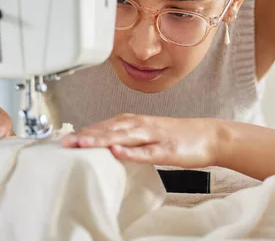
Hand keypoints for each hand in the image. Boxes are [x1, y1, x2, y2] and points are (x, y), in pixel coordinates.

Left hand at [61, 114, 219, 167]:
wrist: (210, 136)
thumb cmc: (178, 136)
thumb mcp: (148, 134)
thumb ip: (128, 137)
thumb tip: (105, 143)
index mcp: (136, 122)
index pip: (105, 126)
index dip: (85, 131)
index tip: (64, 138)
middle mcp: (142, 126)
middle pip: (109, 130)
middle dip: (86, 135)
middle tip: (64, 142)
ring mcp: (154, 137)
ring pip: (123, 137)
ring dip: (101, 139)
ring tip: (82, 144)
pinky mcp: (167, 150)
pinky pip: (146, 152)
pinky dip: (131, 152)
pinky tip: (117, 153)